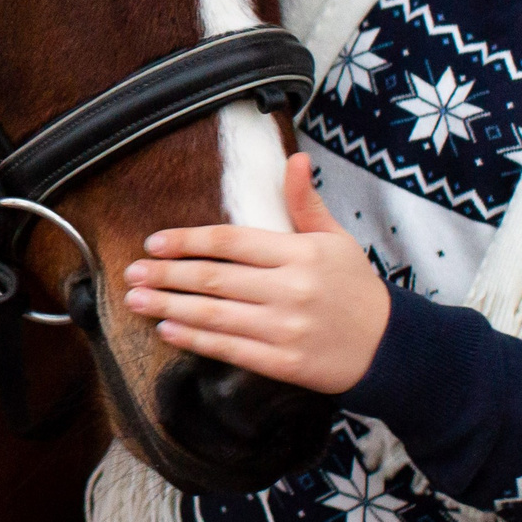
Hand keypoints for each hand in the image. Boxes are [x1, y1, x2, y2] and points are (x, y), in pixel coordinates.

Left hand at [119, 153, 391, 393]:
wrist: (390, 347)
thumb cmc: (356, 287)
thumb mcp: (336, 238)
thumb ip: (305, 203)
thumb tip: (295, 159)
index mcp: (300, 253)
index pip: (232, 241)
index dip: (188, 240)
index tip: (155, 242)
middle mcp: (290, 289)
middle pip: (214, 278)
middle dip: (166, 274)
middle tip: (131, 271)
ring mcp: (286, 328)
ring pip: (215, 315)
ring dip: (169, 306)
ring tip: (136, 299)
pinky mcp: (285, 363)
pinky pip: (230, 348)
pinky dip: (195, 339)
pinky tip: (168, 329)